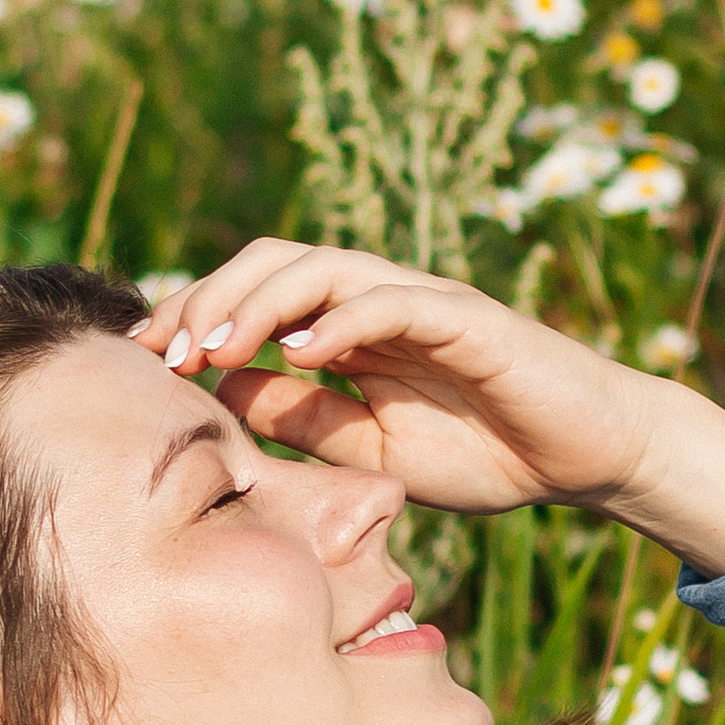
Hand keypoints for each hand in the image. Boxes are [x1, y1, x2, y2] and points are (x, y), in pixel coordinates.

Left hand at [128, 242, 724, 574]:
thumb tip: (217, 392)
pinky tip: (301, 351)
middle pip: (271, 264)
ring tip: (212, 345)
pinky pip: (394, 301)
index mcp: (345, 329)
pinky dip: (341, 319)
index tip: (140, 361)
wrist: (585, 459)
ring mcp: (421, 299)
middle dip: (206, 299)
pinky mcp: (468, 317)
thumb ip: (300, 417)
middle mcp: (374, 300)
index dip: (192, 318)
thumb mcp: (366, 450)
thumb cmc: (483, 454)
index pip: (251, 299)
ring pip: (322, 268)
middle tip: (159, 350)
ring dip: (258, 302)